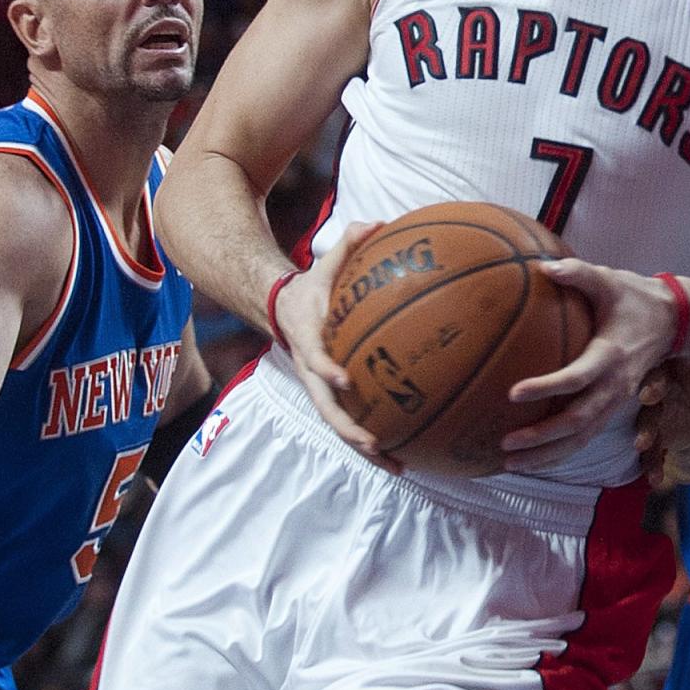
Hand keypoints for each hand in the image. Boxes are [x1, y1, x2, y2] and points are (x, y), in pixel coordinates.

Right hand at [270, 222, 399, 468]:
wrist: (282, 310)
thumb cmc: (311, 288)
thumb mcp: (323, 265)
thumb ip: (347, 243)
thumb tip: (375, 222)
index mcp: (308, 340)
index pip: (314, 358)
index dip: (327, 369)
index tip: (345, 379)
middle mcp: (312, 371)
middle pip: (326, 408)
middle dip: (349, 428)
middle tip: (375, 444)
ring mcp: (321, 387)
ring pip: (340, 423)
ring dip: (365, 447)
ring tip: (398, 466)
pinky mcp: (334, 395)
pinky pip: (353, 420)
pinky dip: (375, 440)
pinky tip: (407, 454)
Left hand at [502, 262, 677, 473]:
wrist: (675, 321)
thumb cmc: (634, 297)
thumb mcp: (609, 279)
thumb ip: (578, 272)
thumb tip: (544, 267)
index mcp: (611, 355)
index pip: (577, 378)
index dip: (547, 388)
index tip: (513, 393)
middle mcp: (615, 386)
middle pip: (578, 422)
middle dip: (542, 437)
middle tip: (506, 444)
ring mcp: (616, 401)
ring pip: (582, 439)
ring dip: (548, 455)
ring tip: (511, 464)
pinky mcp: (613, 407)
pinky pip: (586, 436)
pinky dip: (560, 451)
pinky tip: (533, 458)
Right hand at [640, 364, 689, 486]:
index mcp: (685, 366)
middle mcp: (664, 382)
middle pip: (654, 381)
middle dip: (651, 389)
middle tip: (648, 398)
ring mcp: (655, 408)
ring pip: (646, 414)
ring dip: (644, 429)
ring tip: (642, 444)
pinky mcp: (653, 433)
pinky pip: (648, 447)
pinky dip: (650, 462)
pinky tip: (655, 478)